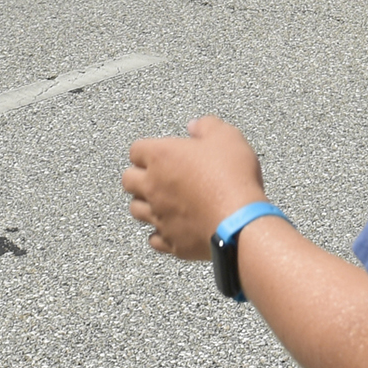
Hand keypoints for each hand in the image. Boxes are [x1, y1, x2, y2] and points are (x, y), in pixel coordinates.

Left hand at [123, 116, 266, 261]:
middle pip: (127, 181)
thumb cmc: (231, 178)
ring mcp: (158, 216)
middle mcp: (153, 186)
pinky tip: (172, 227)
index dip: (147, 150)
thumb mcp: (227, 137)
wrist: (239, 222)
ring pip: (135, 210)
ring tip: (160, 201)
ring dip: (145, 204)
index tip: (158, 152)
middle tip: (154, 176)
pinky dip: (160, 232)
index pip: (135, 150)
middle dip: (138, 177)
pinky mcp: (170, 241)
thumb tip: (194, 125)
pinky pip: (154, 238)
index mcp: (161, 157)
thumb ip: (207, 126)